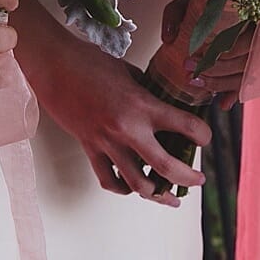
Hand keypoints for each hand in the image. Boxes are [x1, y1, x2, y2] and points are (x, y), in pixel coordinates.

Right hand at [15, 1, 210, 206]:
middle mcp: (128, 128)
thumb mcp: (128, 72)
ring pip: (137, 183)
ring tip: (169, 197)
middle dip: (188, 178)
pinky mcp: (89, 148)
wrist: (54, 66)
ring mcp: (107, 142)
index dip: (202, 135)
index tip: (205, 138)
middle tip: (198, 180)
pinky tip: (130, 188)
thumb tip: (161, 102)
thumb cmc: (90, 62)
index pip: (185, 125)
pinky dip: (121, 188)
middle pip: (166, 166)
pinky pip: (108, 179)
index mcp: (142, 104)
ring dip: (157, 194)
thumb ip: (146, 91)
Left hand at [161, 0, 253, 110]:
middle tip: (188, 73)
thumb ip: (176, 12)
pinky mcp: (256, 59)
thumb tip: (169, 38)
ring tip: (196, 83)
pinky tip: (222, 103)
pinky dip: (236, 92)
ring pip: (246, 74)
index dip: (214, 57)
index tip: (190, 60)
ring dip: (221, 84)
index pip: (238, 44)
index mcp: (250, 15)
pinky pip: (250, 80)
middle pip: (242, 62)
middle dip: (213, 72)